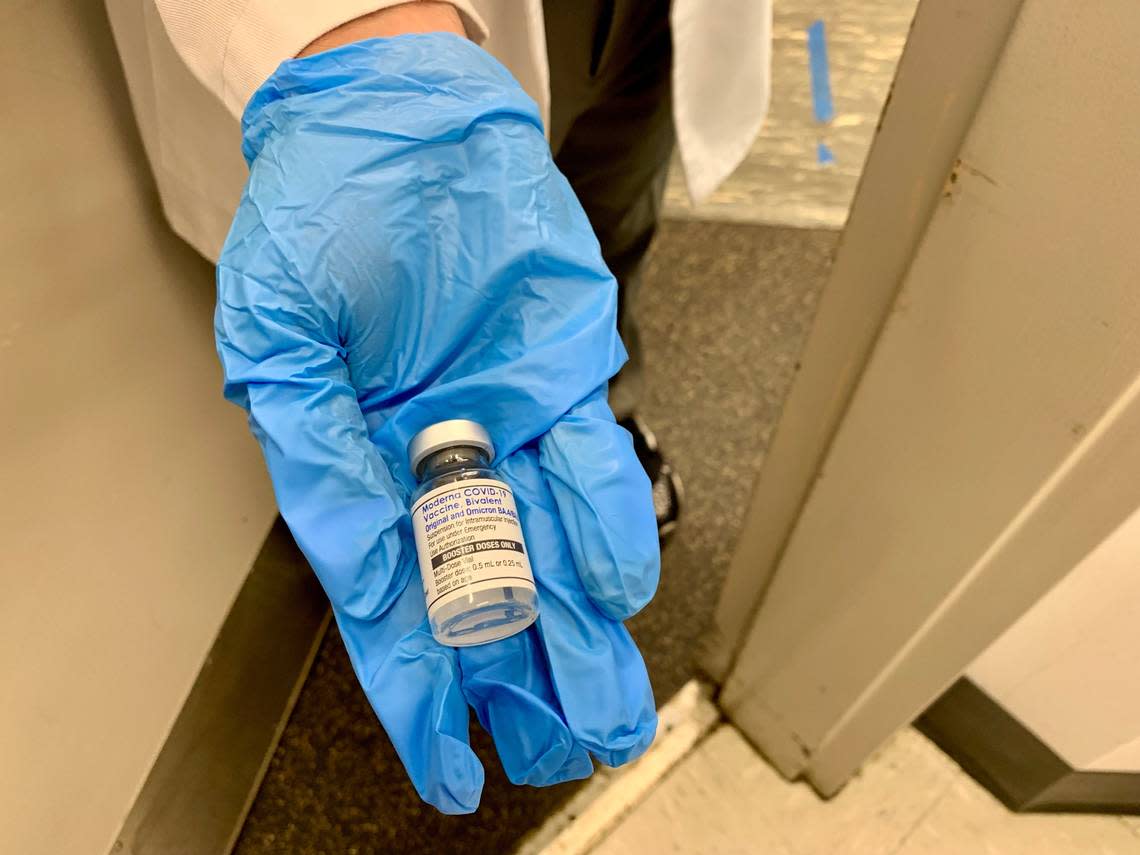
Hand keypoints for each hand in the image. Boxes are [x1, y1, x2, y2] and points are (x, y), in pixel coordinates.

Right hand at [215, 34, 659, 812]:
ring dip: (580, 637)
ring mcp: (510, 425)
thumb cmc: (324, 214)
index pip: (391, 606)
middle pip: (485, 600)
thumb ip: (316, 459)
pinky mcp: (567, 378)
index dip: (418, 694)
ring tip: (602, 711)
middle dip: (520, 686)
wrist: (405, 122)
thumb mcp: (278, 341)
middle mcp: (442, 462)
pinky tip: (612, 587)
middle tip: (552, 755)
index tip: (446, 768)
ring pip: (553, 554)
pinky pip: (597, 467)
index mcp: (363, 467)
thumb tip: (357, 569)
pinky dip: (606, 528)